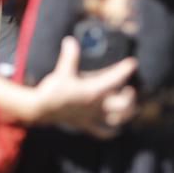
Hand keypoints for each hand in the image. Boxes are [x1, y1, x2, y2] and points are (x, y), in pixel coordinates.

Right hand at [22, 37, 139, 137]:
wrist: (41, 109)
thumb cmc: (53, 90)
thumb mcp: (62, 71)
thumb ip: (69, 56)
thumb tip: (69, 40)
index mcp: (93, 91)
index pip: (115, 79)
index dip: (125, 70)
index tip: (132, 63)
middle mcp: (96, 105)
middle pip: (123, 105)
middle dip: (130, 97)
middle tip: (129, 89)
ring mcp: (92, 117)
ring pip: (117, 120)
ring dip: (126, 114)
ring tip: (131, 108)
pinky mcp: (86, 124)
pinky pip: (102, 132)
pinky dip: (111, 131)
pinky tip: (116, 128)